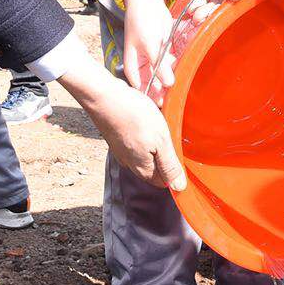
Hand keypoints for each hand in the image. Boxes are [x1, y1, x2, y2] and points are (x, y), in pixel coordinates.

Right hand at [78, 72, 186, 189]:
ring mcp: (121, 150)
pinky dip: (142, 130)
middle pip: (154, 165)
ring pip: (145, 150)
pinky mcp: (116, 137)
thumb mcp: (161, 141)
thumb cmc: (133, 116)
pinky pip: (136, 139)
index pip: (163, 181)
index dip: (175, 169)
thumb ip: (169, 165)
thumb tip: (179, 187)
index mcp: (142, 169)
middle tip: (169, 132)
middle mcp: (130, 163)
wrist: (103, 96)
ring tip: (156, 121)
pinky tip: (143, 117)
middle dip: (164, 152)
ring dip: (154, 139)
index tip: (179, 150)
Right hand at [119, 0, 177, 104]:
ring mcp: (153, 57)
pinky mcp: (163, 49)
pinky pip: (170, 63)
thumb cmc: (143, 20)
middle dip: (162, 91)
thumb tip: (168, 84)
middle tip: (176, 100)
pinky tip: (185, 71)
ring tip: (182, 89)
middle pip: (152, 84)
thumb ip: (159, 65)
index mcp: (133, 65)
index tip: (164, 107)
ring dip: (171, 79)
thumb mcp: (151, 44)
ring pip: (163, 74)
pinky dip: (176, 67)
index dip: (150, 98)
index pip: (140, 88)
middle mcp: (142, 64)